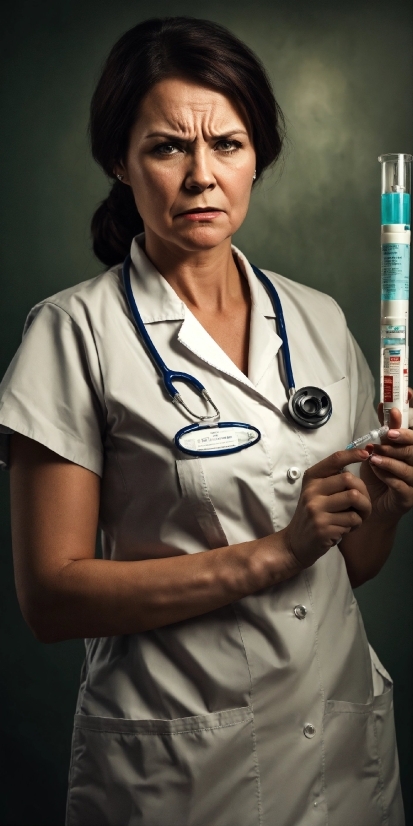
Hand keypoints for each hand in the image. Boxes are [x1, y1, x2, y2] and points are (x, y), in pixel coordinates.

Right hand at [283, 448, 371, 569]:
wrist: (296, 543)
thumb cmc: (313, 515)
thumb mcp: (316, 493)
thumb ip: (333, 480)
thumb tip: (360, 459)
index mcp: (311, 479)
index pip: (334, 460)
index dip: (353, 454)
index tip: (366, 454)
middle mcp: (311, 491)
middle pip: (350, 480)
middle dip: (364, 493)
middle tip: (363, 506)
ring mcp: (316, 510)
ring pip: (355, 500)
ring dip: (363, 512)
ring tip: (356, 519)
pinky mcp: (323, 527)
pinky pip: (352, 521)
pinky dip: (354, 526)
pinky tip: (345, 529)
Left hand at [360, 388, 412, 519]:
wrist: (373, 504)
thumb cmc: (378, 475)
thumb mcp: (379, 447)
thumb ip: (384, 429)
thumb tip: (384, 404)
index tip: (408, 394)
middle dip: (403, 437)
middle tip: (387, 434)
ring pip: (410, 466)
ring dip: (391, 458)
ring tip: (374, 454)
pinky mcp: (409, 497)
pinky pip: (400, 485)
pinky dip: (387, 476)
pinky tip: (375, 469)